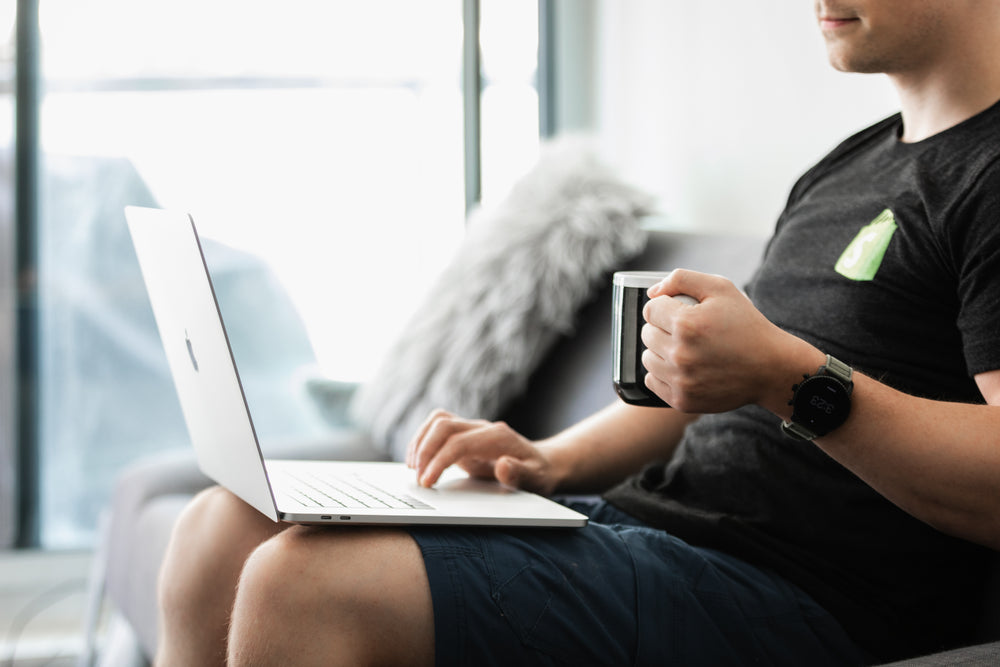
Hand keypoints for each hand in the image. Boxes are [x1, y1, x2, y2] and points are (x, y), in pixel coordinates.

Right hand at [406, 409, 558, 493]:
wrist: (541, 464)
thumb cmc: (538, 474)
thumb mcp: (536, 480)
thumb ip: (520, 474)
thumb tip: (503, 465)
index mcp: (498, 436)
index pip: (459, 442)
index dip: (439, 461)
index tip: (427, 482)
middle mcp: (482, 427)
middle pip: (443, 425)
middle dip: (424, 451)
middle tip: (418, 479)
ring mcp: (472, 429)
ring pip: (437, 421)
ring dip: (420, 442)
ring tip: (413, 469)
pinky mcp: (463, 435)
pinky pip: (436, 428)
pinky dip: (422, 441)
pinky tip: (418, 462)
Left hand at [640, 269, 819, 413]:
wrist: (771, 368)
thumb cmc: (746, 326)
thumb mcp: (721, 288)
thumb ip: (682, 279)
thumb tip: (652, 292)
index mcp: (686, 324)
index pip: (650, 309)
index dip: (664, 307)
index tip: (680, 311)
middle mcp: (680, 354)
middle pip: (647, 334)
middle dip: (662, 327)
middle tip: (686, 330)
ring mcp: (680, 380)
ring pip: (647, 358)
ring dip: (660, 351)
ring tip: (684, 348)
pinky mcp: (682, 400)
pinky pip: (652, 381)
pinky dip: (663, 373)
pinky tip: (682, 367)